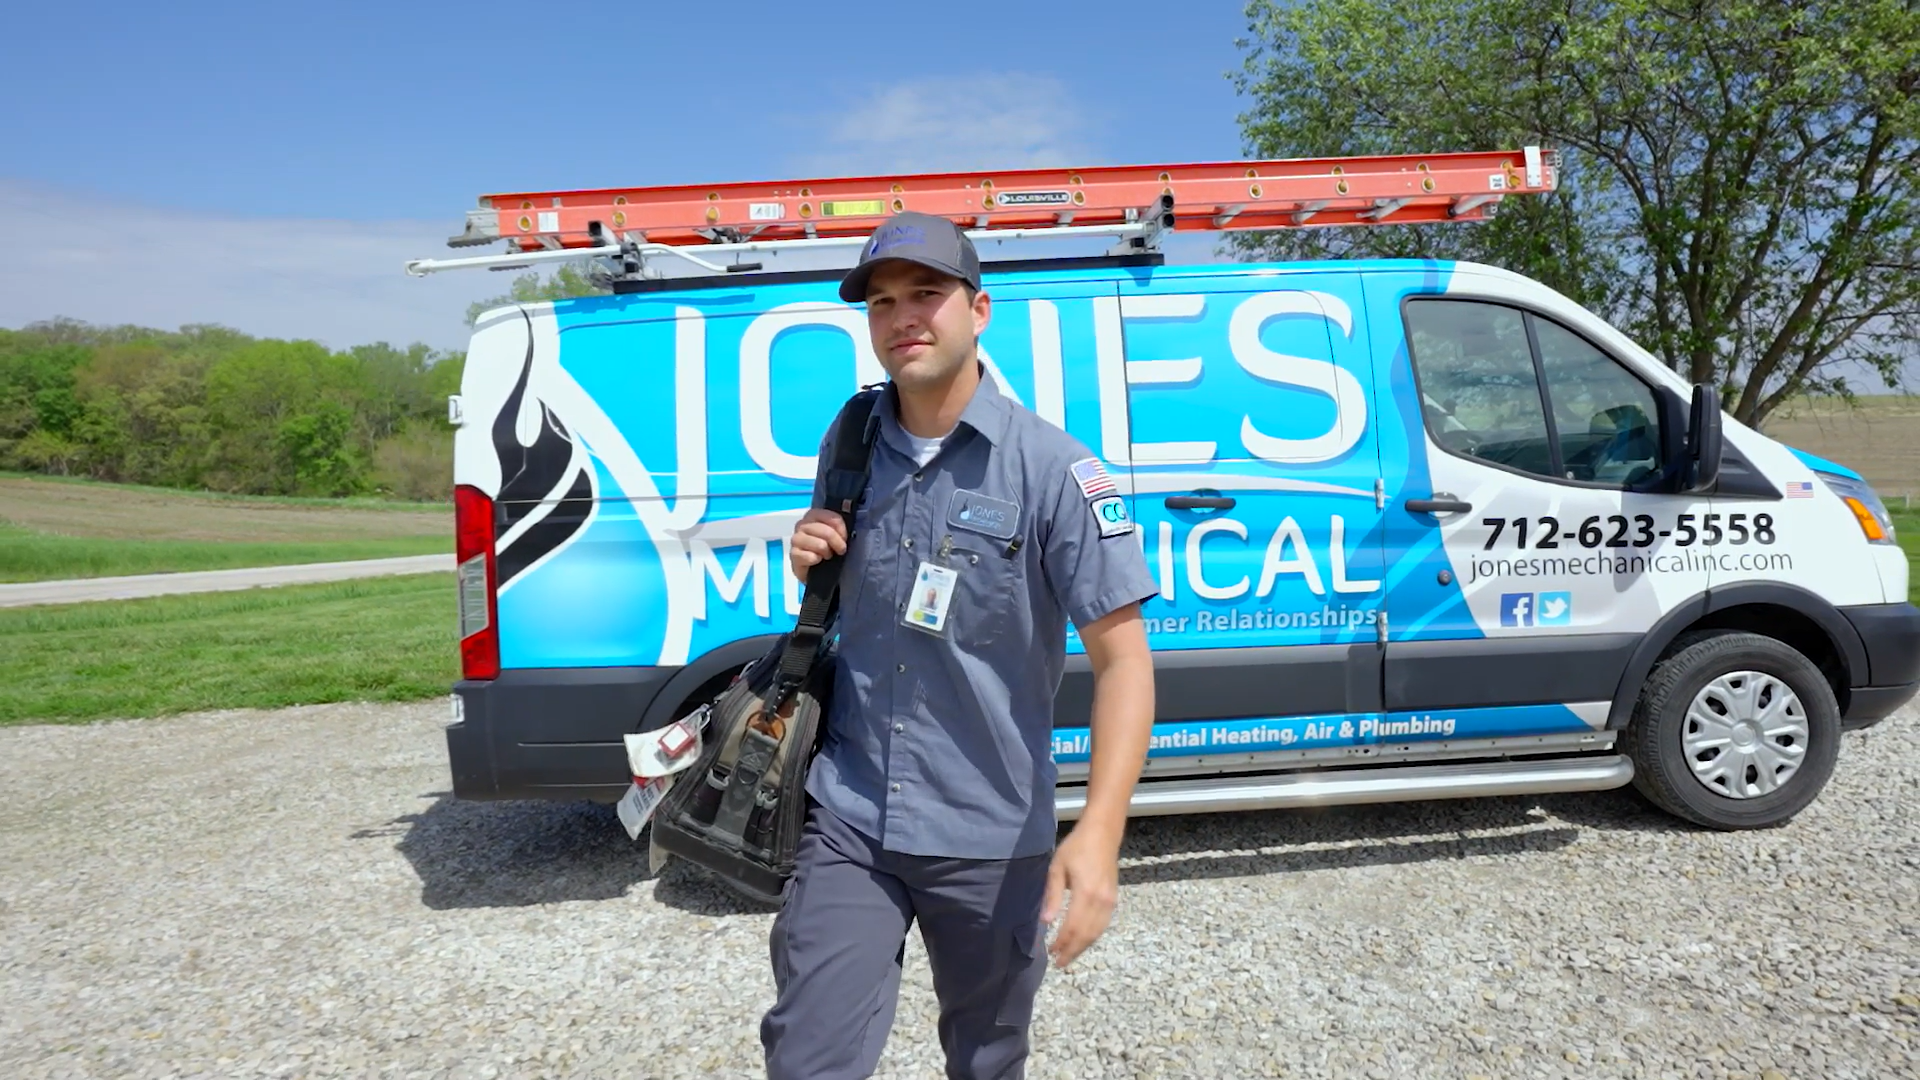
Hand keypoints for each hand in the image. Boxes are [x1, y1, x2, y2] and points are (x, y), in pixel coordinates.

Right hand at [789, 508, 847, 581]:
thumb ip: (839, 525)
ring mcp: (796, 539)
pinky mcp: (793, 554)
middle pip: (827, 532)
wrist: (814, 569)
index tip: (844, 538)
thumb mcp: (836, 534)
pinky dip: (817, 561)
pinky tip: (816, 561)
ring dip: (827, 553)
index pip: (832, 517)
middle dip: (837, 543)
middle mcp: (802, 524)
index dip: (841, 529)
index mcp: (813, 515)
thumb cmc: (827, 548)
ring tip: (826, 555)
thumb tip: (846, 516)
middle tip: (840, 551)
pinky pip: (811, 557)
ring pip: (820, 545)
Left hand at [1040, 823, 1121, 968]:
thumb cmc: (1076, 847)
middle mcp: (1101, 901)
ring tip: (1069, 956)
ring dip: (1082, 947)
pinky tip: (1082, 941)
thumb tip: (1045, 922)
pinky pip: (1102, 925)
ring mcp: (1110, 902)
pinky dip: (1092, 937)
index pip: (1072, 927)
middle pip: (1086, 934)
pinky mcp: (1114, 900)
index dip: (1061, 942)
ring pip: (1096, 932)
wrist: (1103, 833)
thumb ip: (1052, 896)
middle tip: (1059, 963)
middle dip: (1072, 951)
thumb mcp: (1057, 868)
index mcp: (1085, 893)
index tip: (1050, 952)